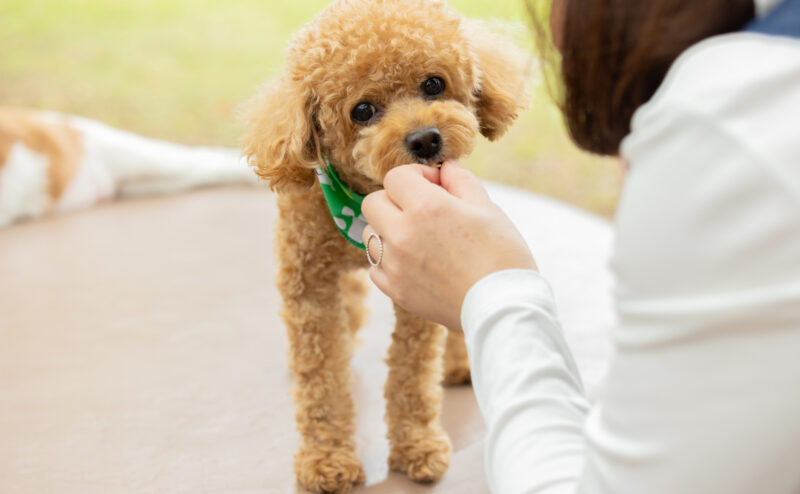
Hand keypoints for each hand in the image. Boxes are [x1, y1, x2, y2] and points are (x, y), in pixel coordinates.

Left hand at [361, 161, 536, 330]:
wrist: (504, 308)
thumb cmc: (502, 255)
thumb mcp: (487, 208)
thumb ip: (460, 181)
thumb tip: (446, 168)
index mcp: (425, 207)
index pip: (395, 176)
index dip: (416, 175)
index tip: (435, 186)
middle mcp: (402, 234)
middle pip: (372, 203)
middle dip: (394, 199)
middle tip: (421, 209)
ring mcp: (395, 265)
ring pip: (370, 235)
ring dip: (387, 230)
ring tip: (417, 237)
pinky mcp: (396, 291)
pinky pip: (375, 268)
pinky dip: (389, 261)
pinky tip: (414, 263)